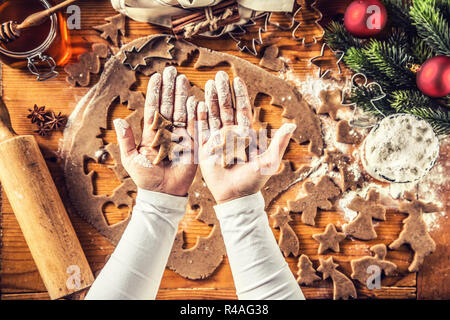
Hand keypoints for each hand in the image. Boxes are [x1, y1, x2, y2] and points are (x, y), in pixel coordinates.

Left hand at [114, 66, 197, 195]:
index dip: (155, 92)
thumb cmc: (145, 177)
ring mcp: (180, 136)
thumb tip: (118, 120)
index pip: (153, 108)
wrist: (163, 192)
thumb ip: (126, 140)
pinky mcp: (192, 144)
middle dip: (170, 88)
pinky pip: (194, 126)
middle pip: (168, 105)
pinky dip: (195, 113)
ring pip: (181, 111)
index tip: (157, 76)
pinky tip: (196, 99)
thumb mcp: (131, 158)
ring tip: (183, 79)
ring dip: (182, 95)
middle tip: (172, 71)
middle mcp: (166, 131)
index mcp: (151, 132)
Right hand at [198, 71, 296, 203]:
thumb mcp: (269, 161)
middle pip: (225, 109)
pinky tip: (195, 102)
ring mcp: (216, 141)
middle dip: (222, 92)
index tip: (236, 80)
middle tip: (218, 75)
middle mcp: (230, 135)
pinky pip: (200, 129)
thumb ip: (279, 143)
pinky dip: (198, 116)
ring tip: (207, 84)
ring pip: (212, 115)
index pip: (241, 110)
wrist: (235, 195)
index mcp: (245, 135)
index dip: (239, 95)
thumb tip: (292, 125)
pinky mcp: (204, 149)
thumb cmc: (254, 180)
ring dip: (210, 99)